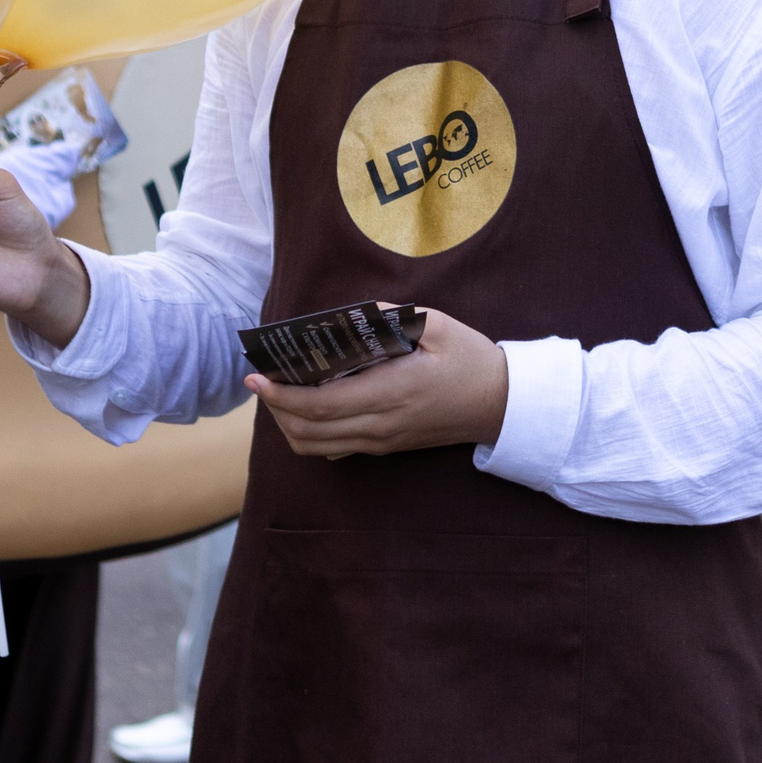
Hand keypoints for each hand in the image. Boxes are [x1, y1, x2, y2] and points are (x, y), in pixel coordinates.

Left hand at [245, 307, 508, 459]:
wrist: (503, 405)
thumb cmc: (471, 360)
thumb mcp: (437, 325)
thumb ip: (391, 316)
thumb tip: (350, 313)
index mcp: (391, 392)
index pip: (321, 404)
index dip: (282, 394)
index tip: (258, 377)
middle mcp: (382, 424)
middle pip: (309, 431)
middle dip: (275, 408)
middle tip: (260, 381)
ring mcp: (384, 441)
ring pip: (318, 446)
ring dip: (289, 425)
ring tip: (279, 395)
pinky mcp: (388, 447)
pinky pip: (336, 449)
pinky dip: (310, 434)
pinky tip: (308, 409)